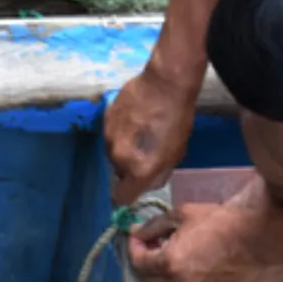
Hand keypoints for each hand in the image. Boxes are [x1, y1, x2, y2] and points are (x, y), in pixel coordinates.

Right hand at [105, 69, 197, 205]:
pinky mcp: (105, 120)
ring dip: (125, 148)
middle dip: (130, 167)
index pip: (121, 197)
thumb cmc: (177, 119)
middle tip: (146, 151)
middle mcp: (118, 157)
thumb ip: (159, 172)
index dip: (128, 193)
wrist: (165, 84)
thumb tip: (149, 180)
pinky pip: (111, 134)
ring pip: (114, 153)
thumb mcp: (176, 152)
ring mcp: (108, 137)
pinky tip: (134, 118)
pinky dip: (121, 131)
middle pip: (119, 172)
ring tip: (140, 132)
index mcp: (138, 169)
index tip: (135, 185)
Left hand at [127, 200, 273, 281]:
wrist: (272, 231)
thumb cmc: (228, 219)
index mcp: (170, 265)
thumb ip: (155, 226)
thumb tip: (136, 234)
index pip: (139, 265)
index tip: (143, 244)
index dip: (137, 252)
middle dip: (155, 279)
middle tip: (165, 267)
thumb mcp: (185, 212)